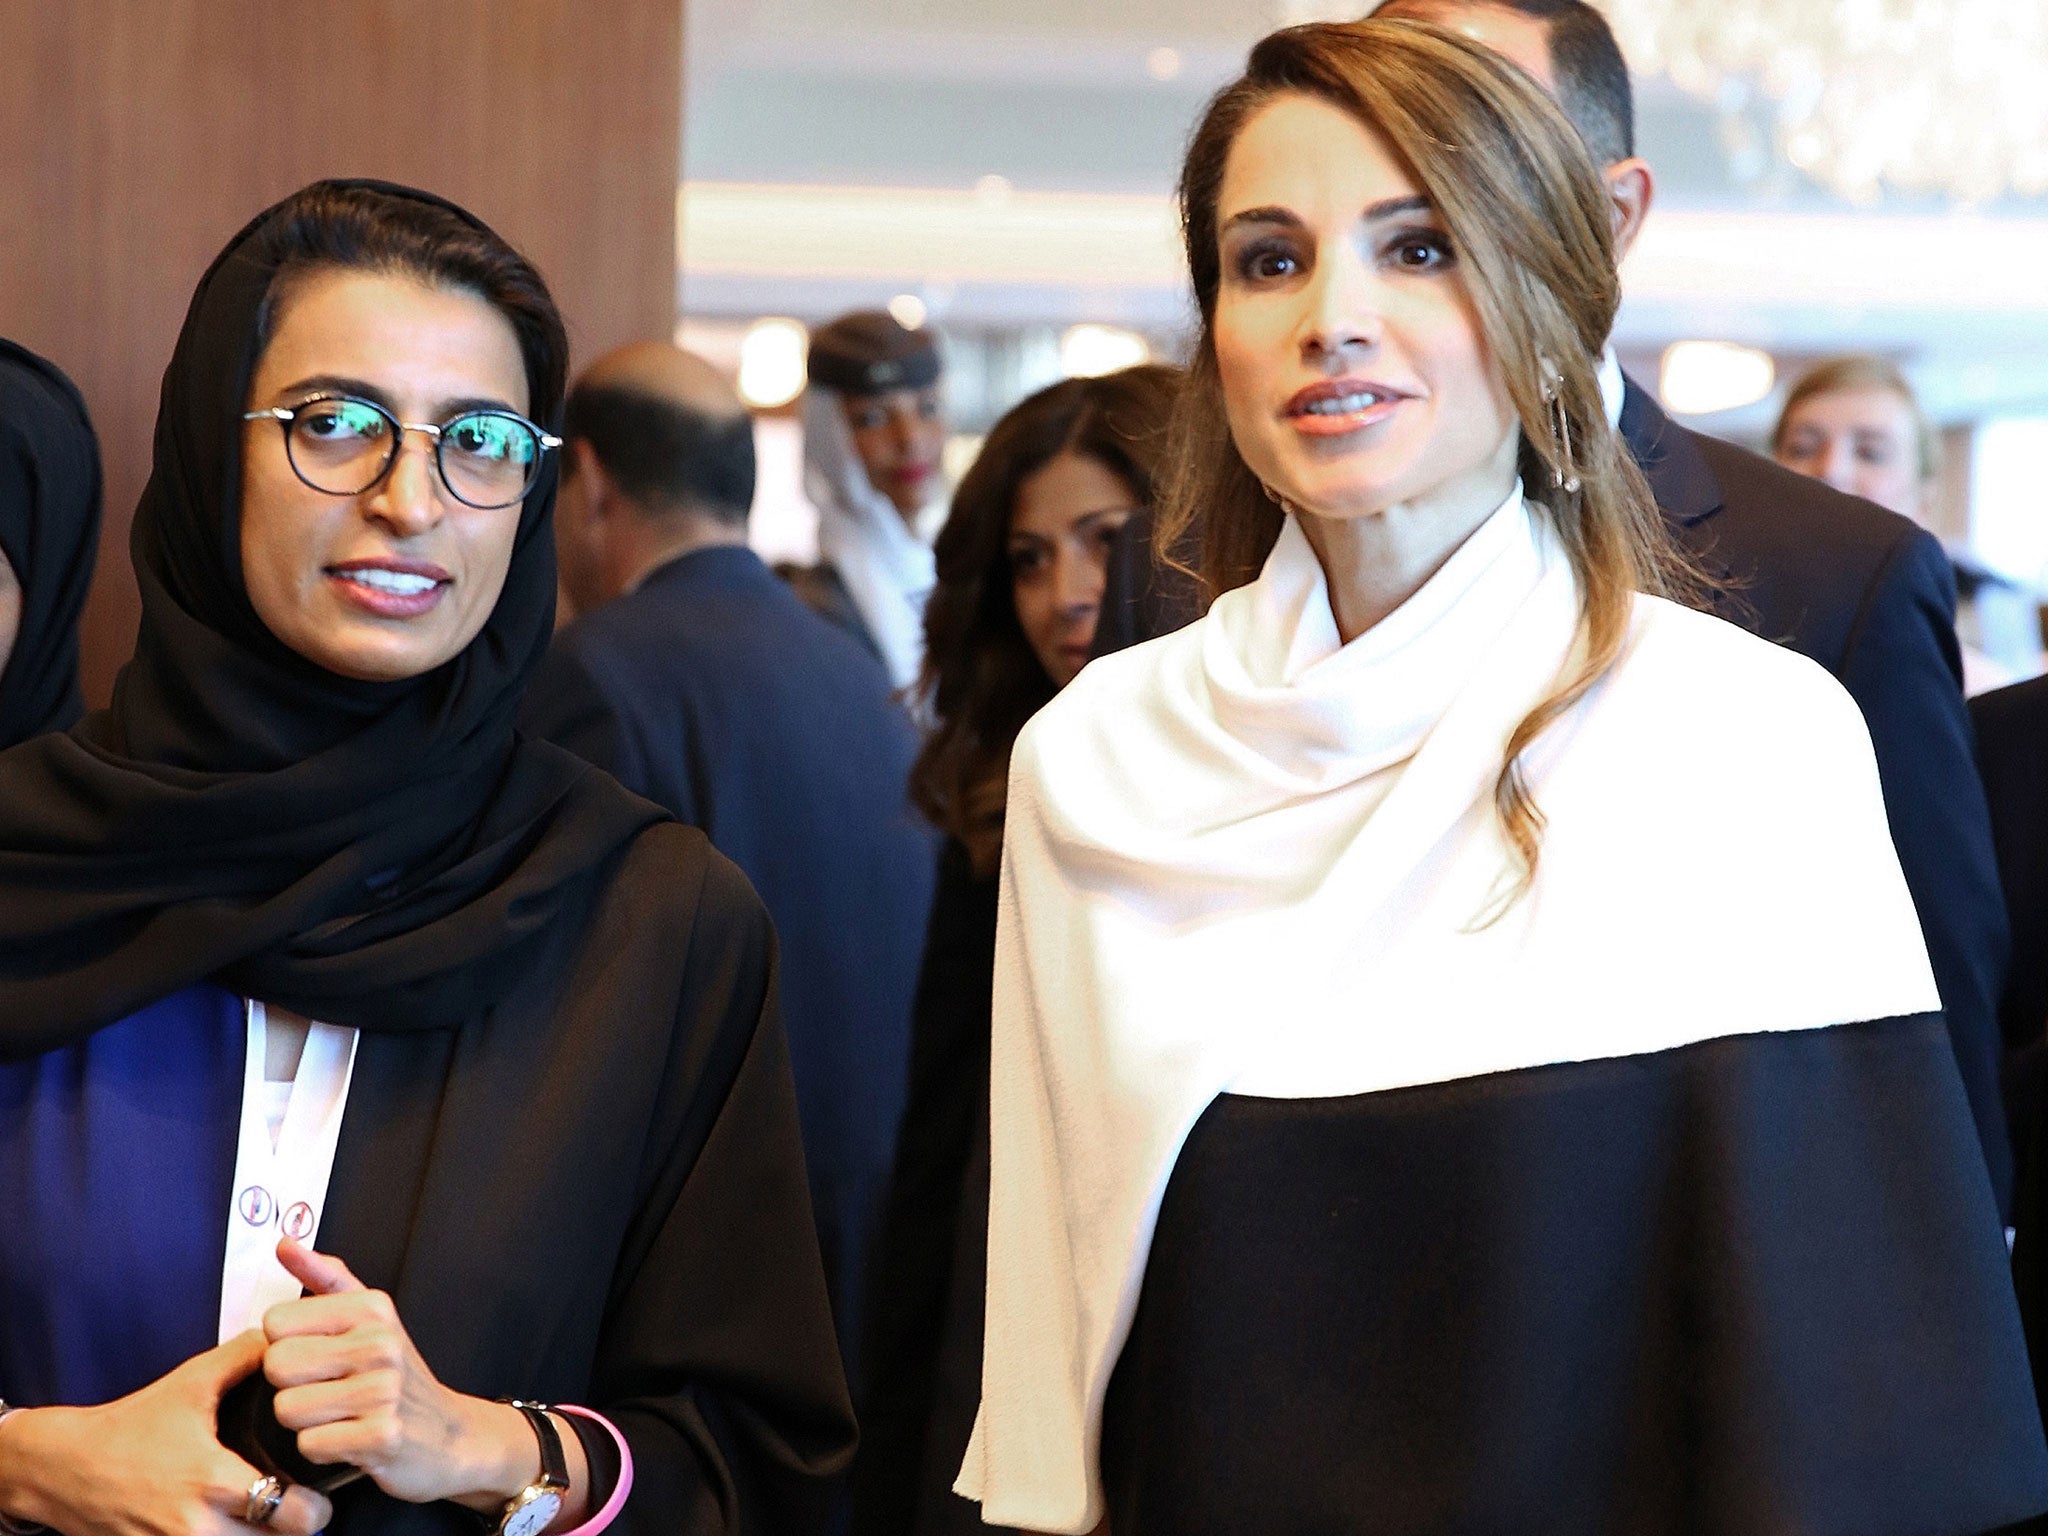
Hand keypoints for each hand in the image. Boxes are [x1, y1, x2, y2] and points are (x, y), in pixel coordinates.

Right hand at [0, 1332, 331, 1535]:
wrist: (65, 1468)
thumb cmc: (132, 1425)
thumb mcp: (190, 1382)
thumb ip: (243, 1357)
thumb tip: (287, 1337)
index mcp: (212, 1478)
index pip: (289, 1513)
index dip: (314, 1507)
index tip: (317, 1493)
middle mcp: (196, 1525)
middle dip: (294, 1529)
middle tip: (300, 1509)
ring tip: (269, 1517)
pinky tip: (235, 1526)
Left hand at [261, 1241, 582, 1517]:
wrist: (449, 1433)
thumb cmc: (396, 1374)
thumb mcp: (371, 1316)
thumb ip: (324, 1278)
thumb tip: (284, 1243)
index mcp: (371, 1308)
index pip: (275, 1322)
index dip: (288, 1344)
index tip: (320, 1354)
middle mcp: (380, 1343)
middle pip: (276, 1365)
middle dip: (291, 1385)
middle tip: (328, 1388)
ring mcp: (384, 1391)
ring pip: (287, 1408)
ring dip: (305, 1421)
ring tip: (341, 1414)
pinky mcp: (382, 1436)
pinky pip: (310, 1444)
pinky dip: (323, 1449)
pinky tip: (351, 1438)